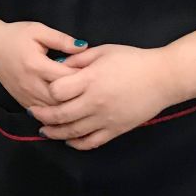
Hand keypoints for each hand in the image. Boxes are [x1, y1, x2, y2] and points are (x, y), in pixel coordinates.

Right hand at [0, 21, 85, 109]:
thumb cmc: (15, 36)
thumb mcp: (38, 30)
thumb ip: (61, 39)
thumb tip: (83, 47)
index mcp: (36, 64)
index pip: (65, 77)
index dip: (83, 77)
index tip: (95, 74)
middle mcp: (31, 84)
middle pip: (61, 98)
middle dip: (78, 96)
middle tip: (93, 91)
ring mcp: (26, 95)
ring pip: (52, 110)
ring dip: (68, 107)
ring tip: (83, 101)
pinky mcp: (22, 102)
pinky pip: (43, 113)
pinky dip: (56, 113)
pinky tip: (67, 109)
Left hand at [31, 45, 184, 149]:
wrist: (162, 78)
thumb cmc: (132, 60)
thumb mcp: (103, 51)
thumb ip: (79, 59)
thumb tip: (59, 66)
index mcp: (90, 80)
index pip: (57, 91)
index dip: (47, 90)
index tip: (43, 88)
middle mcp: (94, 102)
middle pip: (60, 115)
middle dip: (42, 116)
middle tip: (33, 113)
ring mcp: (105, 119)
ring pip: (73, 132)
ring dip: (55, 133)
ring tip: (44, 130)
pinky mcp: (115, 130)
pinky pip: (91, 142)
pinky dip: (77, 144)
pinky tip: (68, 140)